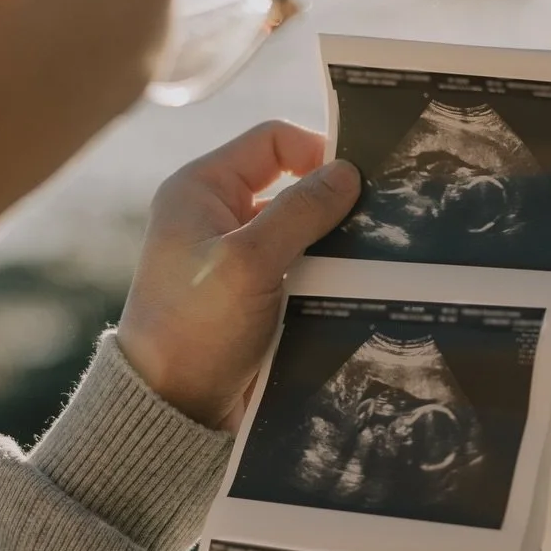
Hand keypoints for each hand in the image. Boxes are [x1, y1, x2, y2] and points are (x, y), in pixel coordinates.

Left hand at [117, 121, 358, 431]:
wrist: (170, 410)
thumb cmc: (195, 329)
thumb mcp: (250, 262)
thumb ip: (300, 211)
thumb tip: (348, 172)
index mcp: (201, 189)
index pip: (272, 140)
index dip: (317, 151)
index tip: (361, 181)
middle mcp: (216, 214)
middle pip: (291, 183)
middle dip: (332, 201)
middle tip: (380, 220)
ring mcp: (234, 256)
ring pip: (301, 229)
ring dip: (333, 243)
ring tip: (375, 257)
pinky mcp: (251, 293)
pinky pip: (299, 267)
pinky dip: (325, 274)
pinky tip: (355, 287)